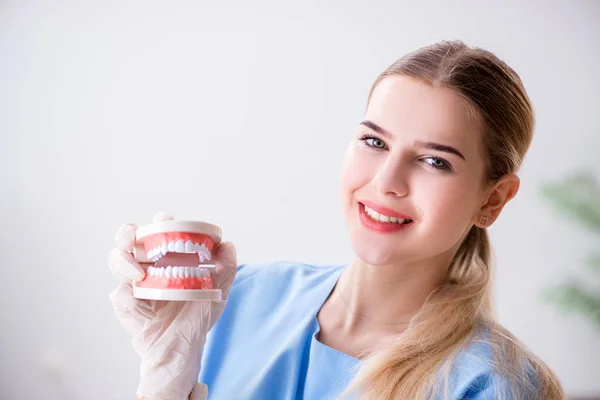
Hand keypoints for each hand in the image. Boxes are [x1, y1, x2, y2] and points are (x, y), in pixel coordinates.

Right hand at [108, 212, 236, 399]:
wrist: (182, 349)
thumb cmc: (196, 316)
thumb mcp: (217, 292)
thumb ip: (226, 268)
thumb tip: (228, 245)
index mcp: (167, 256)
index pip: (159, 230)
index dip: (159, 221)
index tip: (164, 221)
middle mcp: (147, 264)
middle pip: (127, 238)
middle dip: (127, 233)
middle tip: (134, 237)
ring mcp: (133, 282)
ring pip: (116, 259)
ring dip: (122, 261)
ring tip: (138, 274)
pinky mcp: (125, 303)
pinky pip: (118, 293)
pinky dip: (126, 296)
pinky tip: (137, 302)